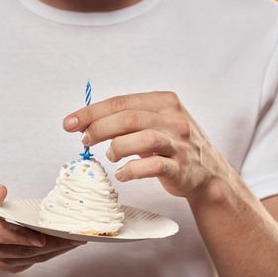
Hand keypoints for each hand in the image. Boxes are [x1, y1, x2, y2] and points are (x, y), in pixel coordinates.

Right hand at [0, 182, 85, 272]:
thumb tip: (1, 192)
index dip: (20, 237)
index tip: (40, 237)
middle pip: (21, 250)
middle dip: (49, 244)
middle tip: (73, 235)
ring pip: (30, 257)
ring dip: (55, 250)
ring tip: (77, 238)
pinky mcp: (9, 267)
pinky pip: (33, 261)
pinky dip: (52, 253)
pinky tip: (67, 243)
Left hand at [63, 92, 230, 198]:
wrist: (208, 175)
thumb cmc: (173, 147)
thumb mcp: (154, 124)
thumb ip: (126, 121)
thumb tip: (85, 124)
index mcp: (165, 101)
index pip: (121, 102)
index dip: (91, 112)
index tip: (69, 123)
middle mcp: (174, 119)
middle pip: (128, 118)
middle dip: (98, 128)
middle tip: (84, 141)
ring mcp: (180, 143)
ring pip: (142, 138)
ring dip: (117, 148)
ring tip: (109, 156)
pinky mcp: (181, 168)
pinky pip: (153, 166)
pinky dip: (131, 170)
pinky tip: (121, 174)